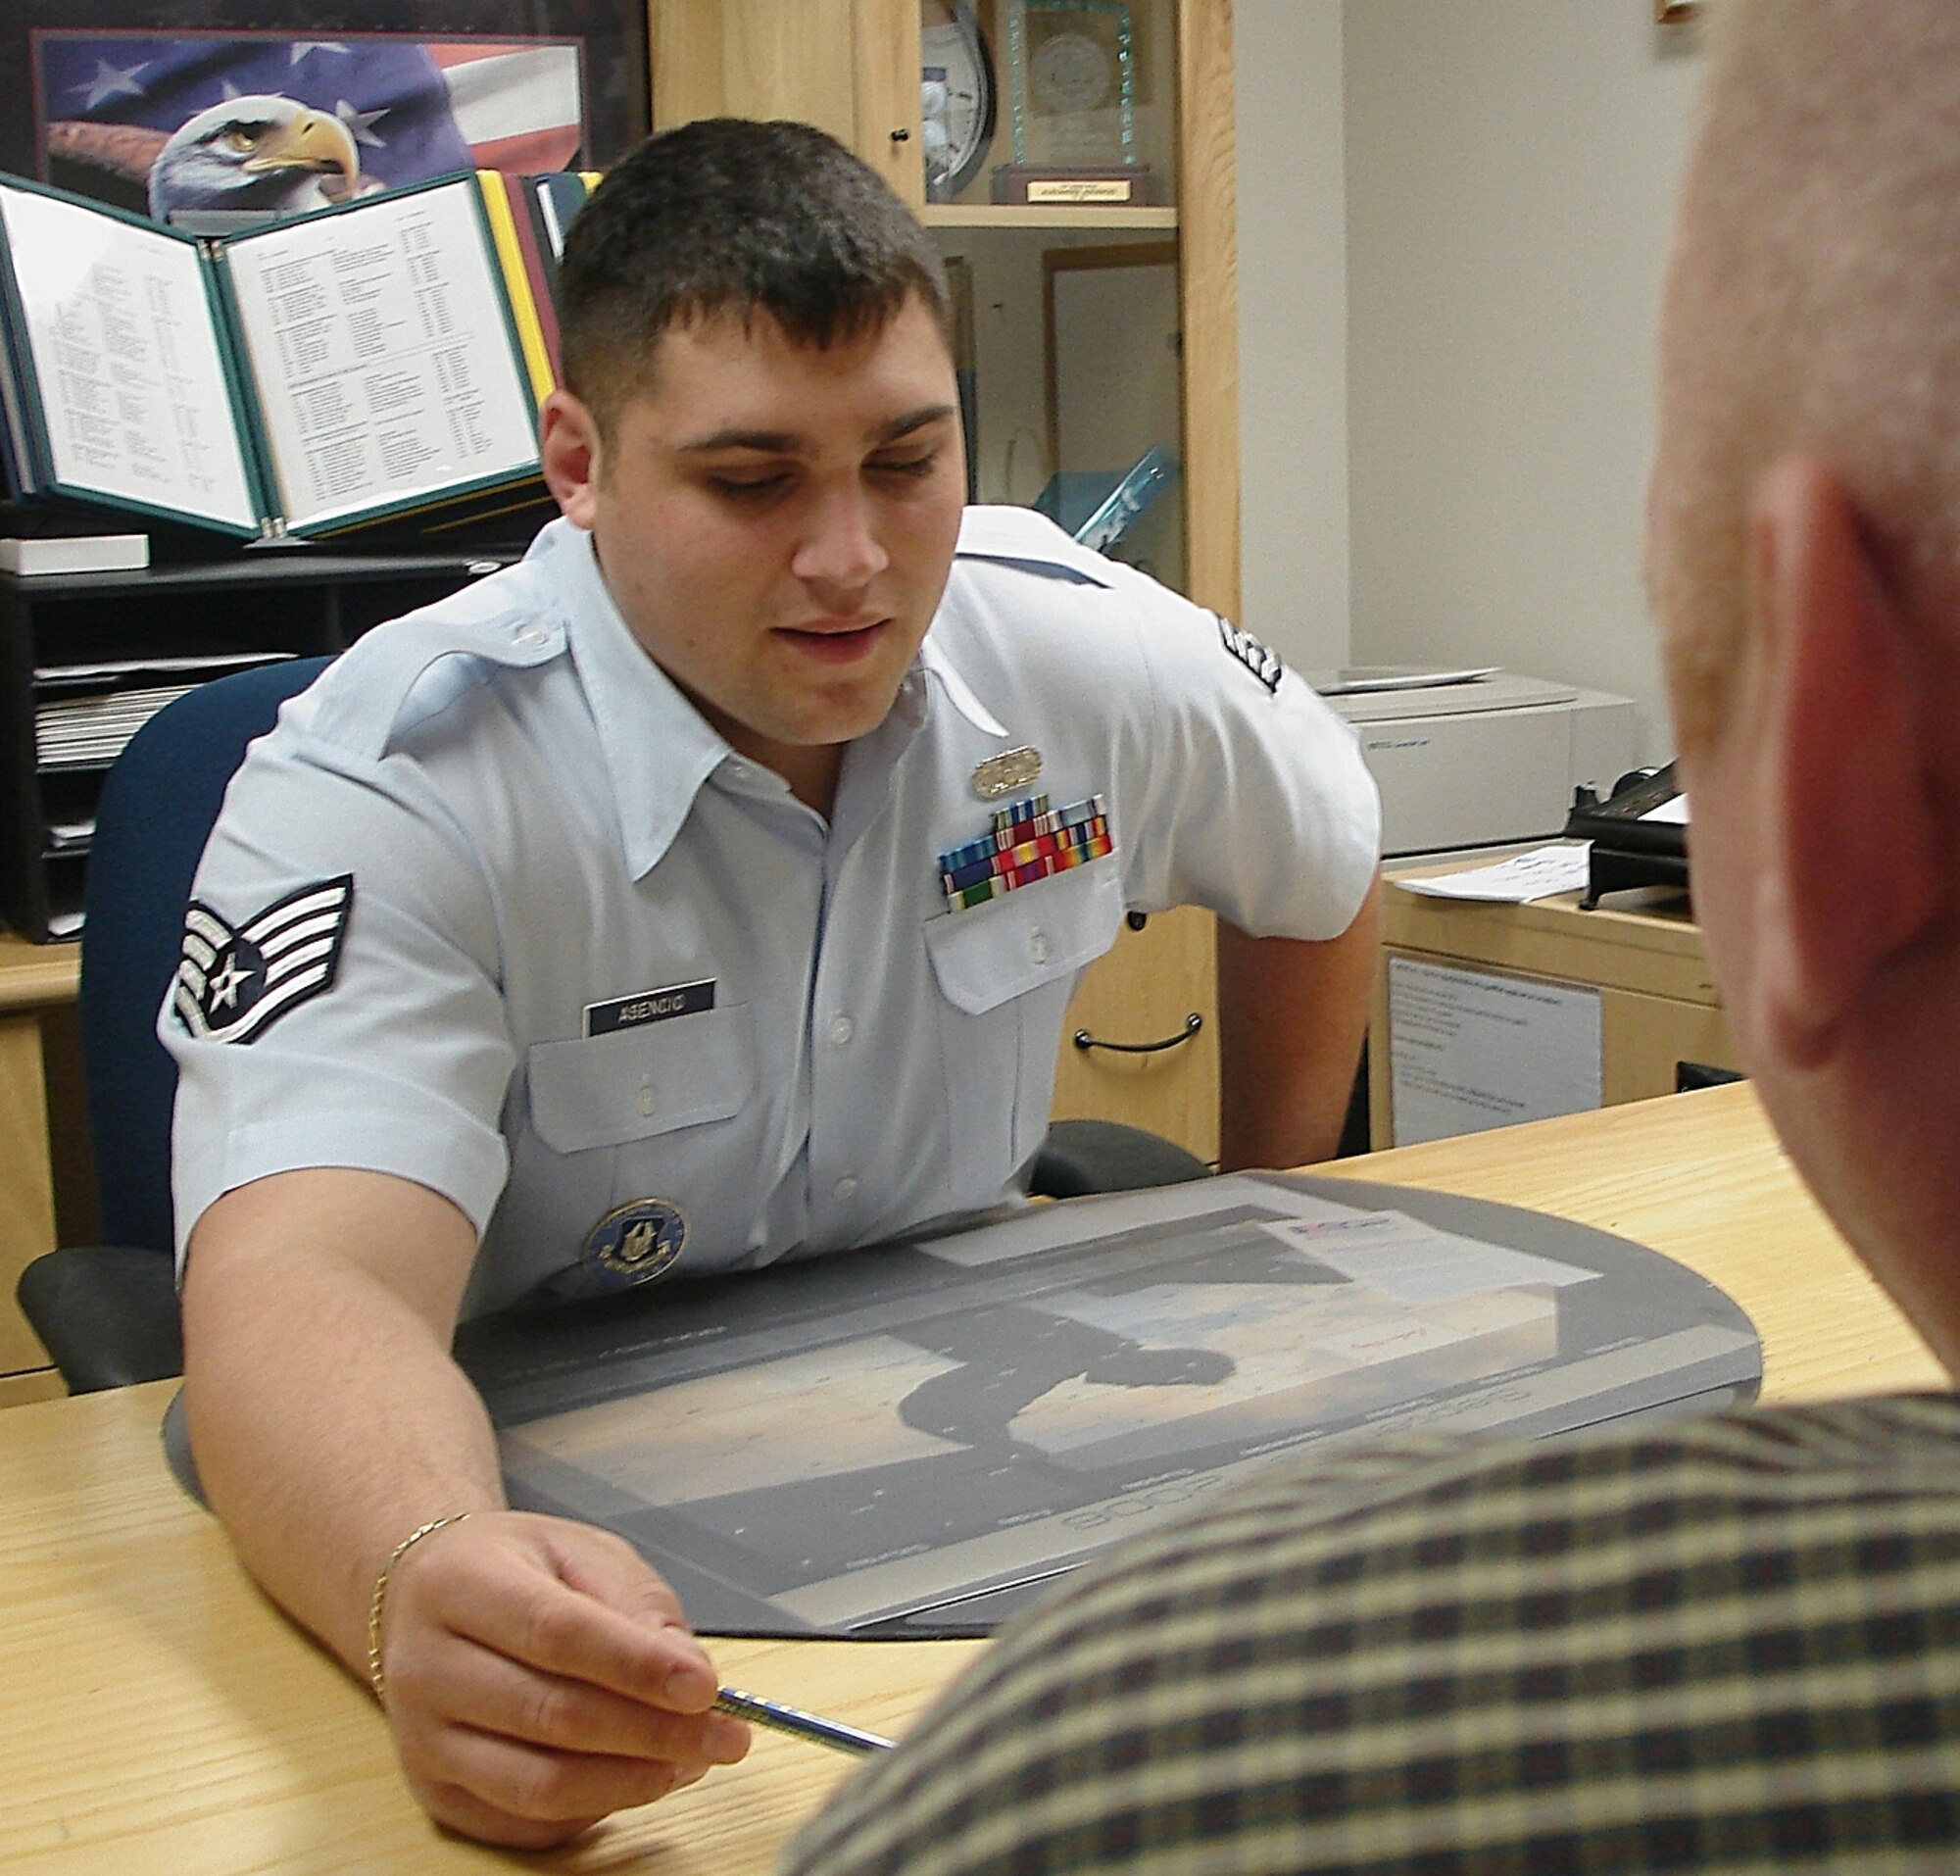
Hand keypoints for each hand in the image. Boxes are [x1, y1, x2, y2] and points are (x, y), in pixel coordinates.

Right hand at [372, 1510, 751, 1847]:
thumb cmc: (514, 1569)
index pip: (555, 1632)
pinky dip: (595, 1809)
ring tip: (690, 1760)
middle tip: (724, 1736)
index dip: (636, 1666)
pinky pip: (526, 1822)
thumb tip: (690, 1675)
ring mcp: (422, 1739)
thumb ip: (636, 1604)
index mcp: (460, 1583)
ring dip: (631, 1781)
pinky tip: (637, 1777)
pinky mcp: (434, 1795)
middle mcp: (424, 1666)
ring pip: (538, 1784)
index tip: (706, 1688)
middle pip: (552, 1715)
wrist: (422, 1601)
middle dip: (654, 1733)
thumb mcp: (580, 1550)